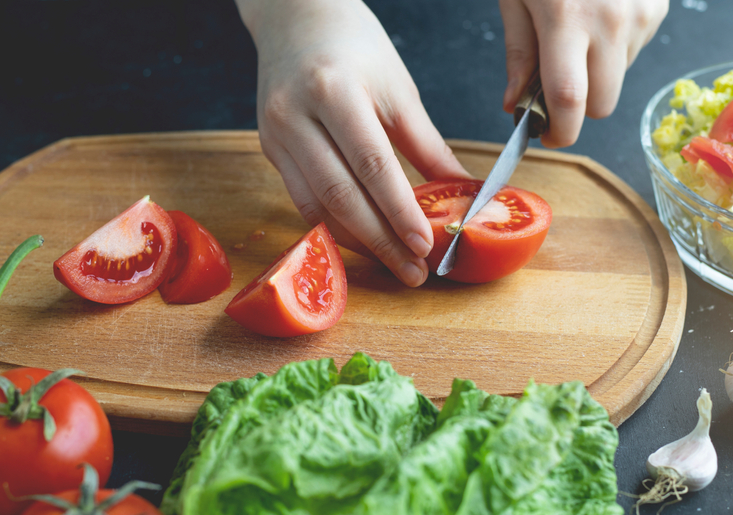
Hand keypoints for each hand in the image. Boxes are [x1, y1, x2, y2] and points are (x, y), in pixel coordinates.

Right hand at [235, 0, 469, 285]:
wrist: (296, 17)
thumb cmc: (354, 46)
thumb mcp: (397, 88)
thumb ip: (426, 145)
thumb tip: (463, 191)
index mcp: (334, 91)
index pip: (372, 163)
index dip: (400, 210)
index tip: (426, 245)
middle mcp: (296, 116)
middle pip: (341, 195)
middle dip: (381, 241)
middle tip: (414, 271)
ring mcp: (276, 135)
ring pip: (317, 207)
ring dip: (358, 243)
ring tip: (394, 264)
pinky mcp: (269, 150)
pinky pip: (302, 201)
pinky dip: (335, 227)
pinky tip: (362, 242)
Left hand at [500, 0, 667, 146]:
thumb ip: (518, 54)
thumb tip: (514, 104)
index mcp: (565, 21)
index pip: (569, 100)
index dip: (559, 132)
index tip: (546, 137)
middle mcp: (610, 22)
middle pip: (602, 104)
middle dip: (577, 108)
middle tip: (554, 90)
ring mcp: (640, 15)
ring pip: (618, 79)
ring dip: (596, 74)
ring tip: (577, 35)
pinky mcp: (656, 8)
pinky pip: (634, 51)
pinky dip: (614, 48)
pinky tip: (599, 17)